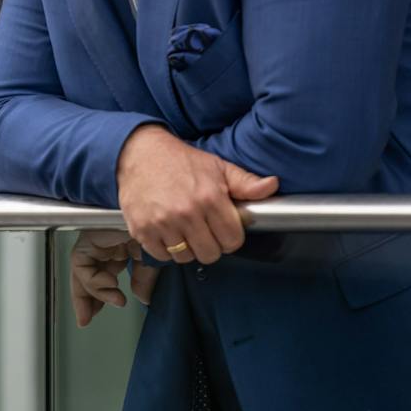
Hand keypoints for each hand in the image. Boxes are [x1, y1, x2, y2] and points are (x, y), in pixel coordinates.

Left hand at [70, 229, 160, 326]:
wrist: (155, 214)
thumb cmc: (157, 226)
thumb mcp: (152, 259)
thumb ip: (144, 279)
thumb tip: (142, 298)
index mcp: (118, 247)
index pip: (103, 274)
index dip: (100, 295)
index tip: (97, 314)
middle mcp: (104, 244)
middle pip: (87, 274)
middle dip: (86, 298)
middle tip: (86, 318)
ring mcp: (96, 240)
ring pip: (82, 271)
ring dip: (94, 292)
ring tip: (115, 300)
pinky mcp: (89, 237)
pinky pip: (81, 264)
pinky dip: (94, 279)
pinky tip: (111, 284)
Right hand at [116, 125, 278, 263]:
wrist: (138, 153)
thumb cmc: (180, 161)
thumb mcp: (217, 166)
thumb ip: (245, 182)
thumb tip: (272, 186)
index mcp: (210, 198)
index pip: (232, 240)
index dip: (230, 237)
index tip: (222, 229)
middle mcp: (186, 213)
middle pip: (210, 255)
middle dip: (210, 245)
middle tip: (203, 230)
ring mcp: (162, 223)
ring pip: (185, 257)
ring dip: (187, 248)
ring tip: (183, 230)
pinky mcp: (142, 230)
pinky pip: (161, 256)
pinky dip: (165, 248)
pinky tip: (166, 231)